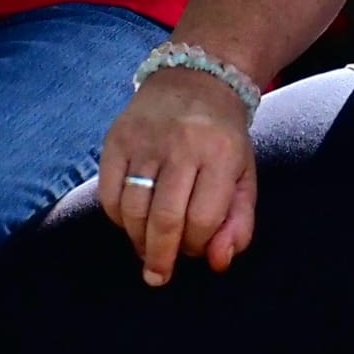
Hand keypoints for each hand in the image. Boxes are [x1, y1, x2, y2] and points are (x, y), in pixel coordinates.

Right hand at [98, 66, 256, 285]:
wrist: (197, 78)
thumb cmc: (223, 139)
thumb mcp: (244, 176)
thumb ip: (239, 224)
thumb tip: (218, 263)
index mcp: (220, 153)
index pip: (202, 220)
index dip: (197, 246)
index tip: (196, 249)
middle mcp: (181, 144)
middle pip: (164, 219)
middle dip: (161, 257)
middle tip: (159, 275)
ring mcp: (145, 139)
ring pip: (132, 210)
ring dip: (138, 241)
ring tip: (147, 247)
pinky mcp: (116, 137)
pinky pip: (108, 193)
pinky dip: (117, 217)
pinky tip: (131, 220)